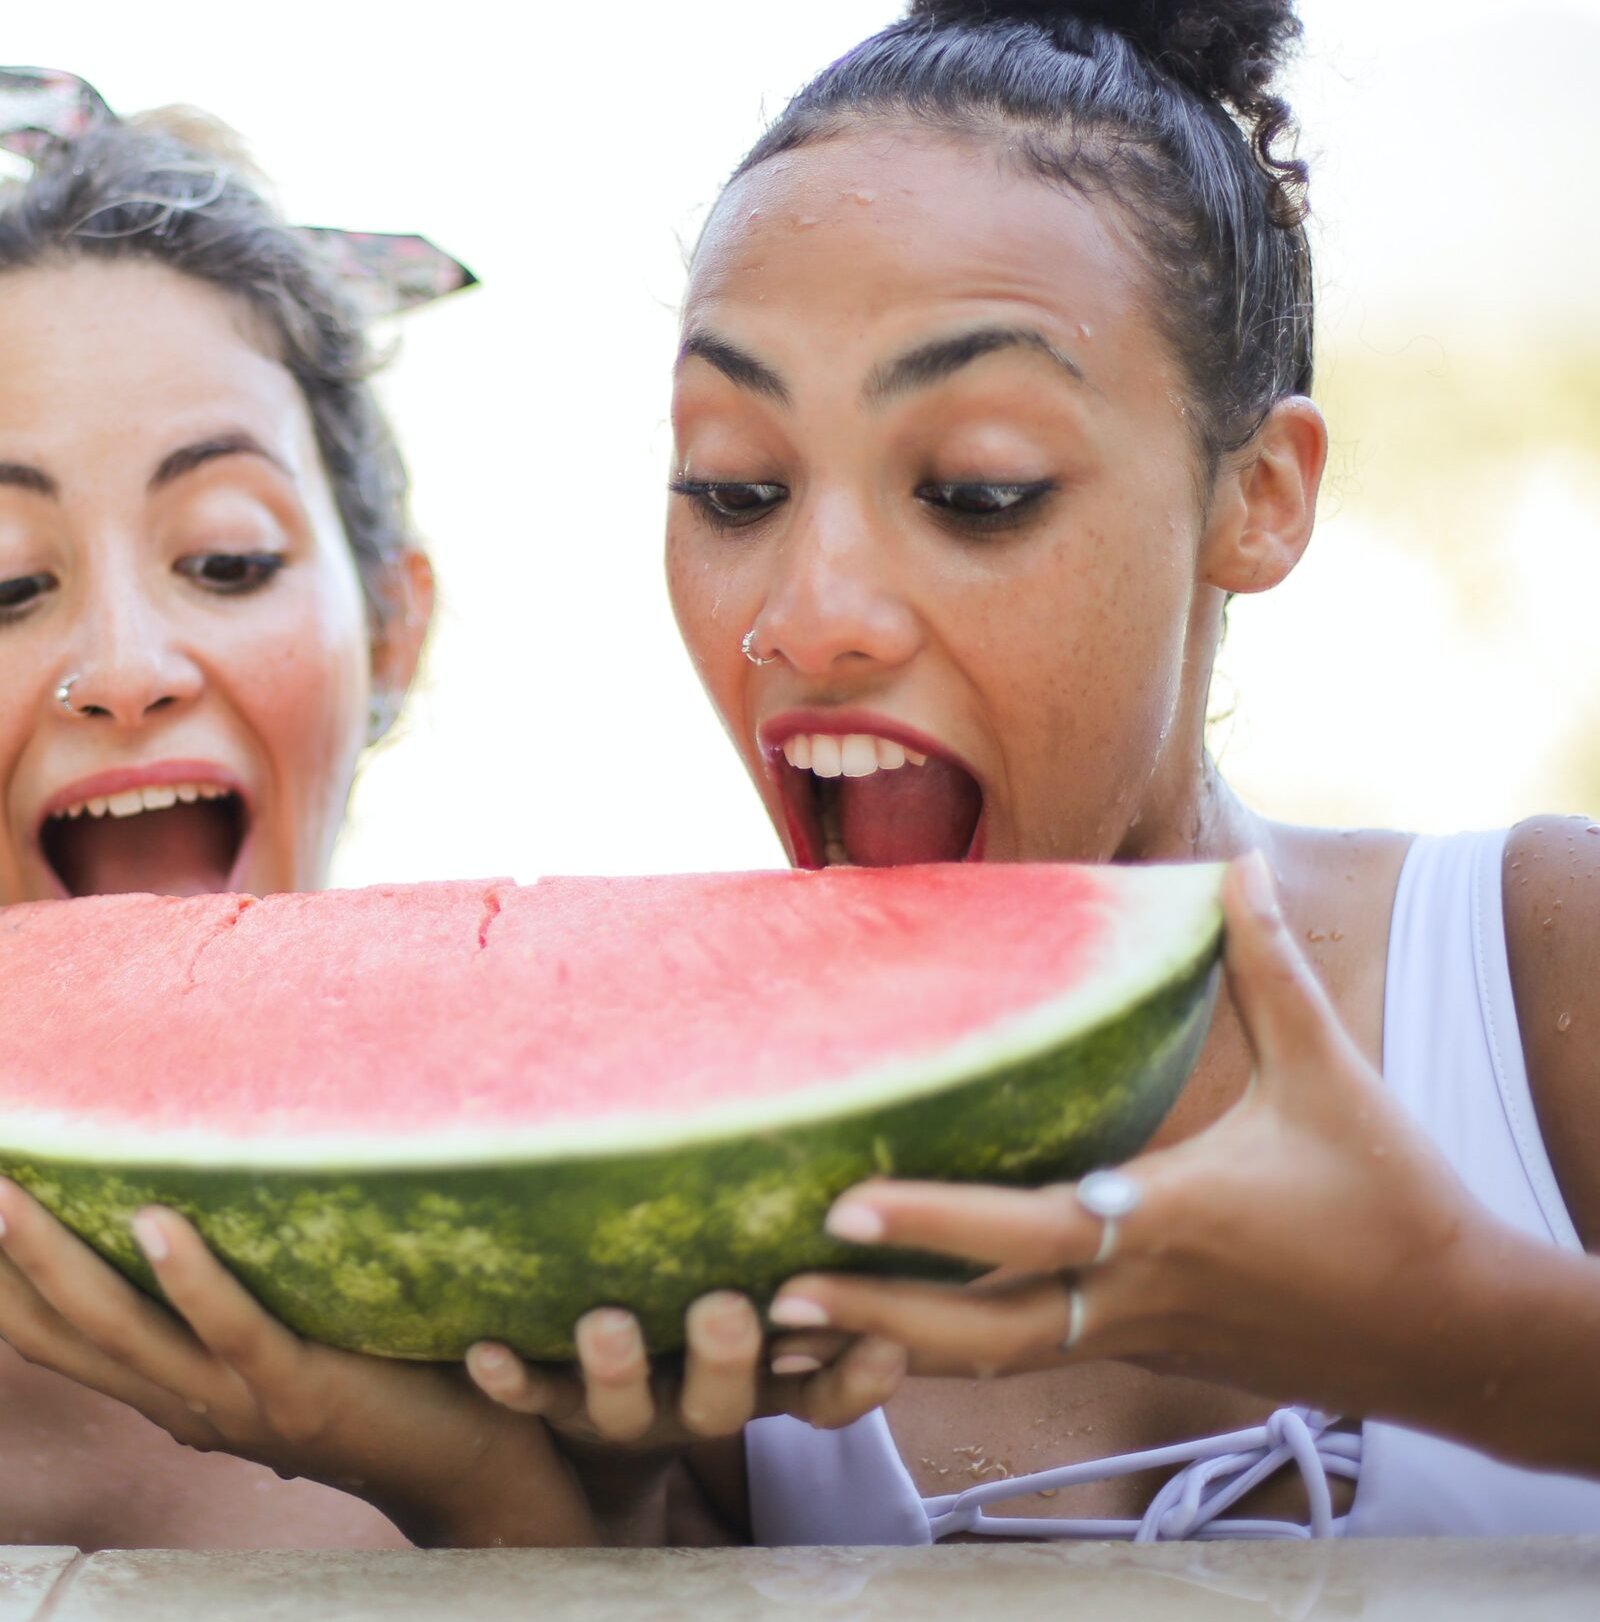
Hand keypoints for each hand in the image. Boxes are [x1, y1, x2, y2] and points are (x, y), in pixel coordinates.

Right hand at [0, 1176, 598, 1546]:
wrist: (480, 1468)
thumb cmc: (377, 1375)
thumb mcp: (267, 1330)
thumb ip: (210, 1281)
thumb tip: (157, 1175)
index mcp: (159, 1384)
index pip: (35, 1327)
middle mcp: (177, 1399)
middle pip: (47, 1330)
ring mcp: (235, 1398)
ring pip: (117, 1331)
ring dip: (49, 1260)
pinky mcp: (303, 1387)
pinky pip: (233, 1330)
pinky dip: (190, 1276)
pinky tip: (154, 1217)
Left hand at [461, 1298, 905, 1541]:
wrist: (597, 1424)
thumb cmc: (695, 1322)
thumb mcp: (758, 1306)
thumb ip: (795, 1260)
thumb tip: (849, 1169)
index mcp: (757, 1381)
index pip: (821, 1393)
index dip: (855, 1379)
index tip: (886, 1342)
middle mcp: (696, 1404)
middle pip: (720, 1402)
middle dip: (724, 1356)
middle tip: (726, 1309)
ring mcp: (625, 1411)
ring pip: (624, 1407)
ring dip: (617, 1368)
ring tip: (606, 1324)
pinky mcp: (557, 1405)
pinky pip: (532, 1397)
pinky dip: (512, 1378)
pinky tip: (484, 1351)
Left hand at [761, 852, 1500, 1417]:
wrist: (1458, 1333)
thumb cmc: (1393, 1199)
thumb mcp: (1333, 1078)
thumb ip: (1270, 972)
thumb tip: (1237, 868)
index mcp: (1166, 1223)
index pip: (1028, 1232)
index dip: (933, 1223)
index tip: (842, 1206)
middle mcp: (1134, 1293)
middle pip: (982, 1332)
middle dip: (875, 1321)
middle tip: (773, 1293)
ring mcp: (1134, 1338)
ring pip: (994, 1362)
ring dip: (894, 1350)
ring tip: (794, 1327)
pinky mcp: (1142, 1355)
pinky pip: (1029, 1361)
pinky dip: (951, 1355)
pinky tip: (885, 1337)